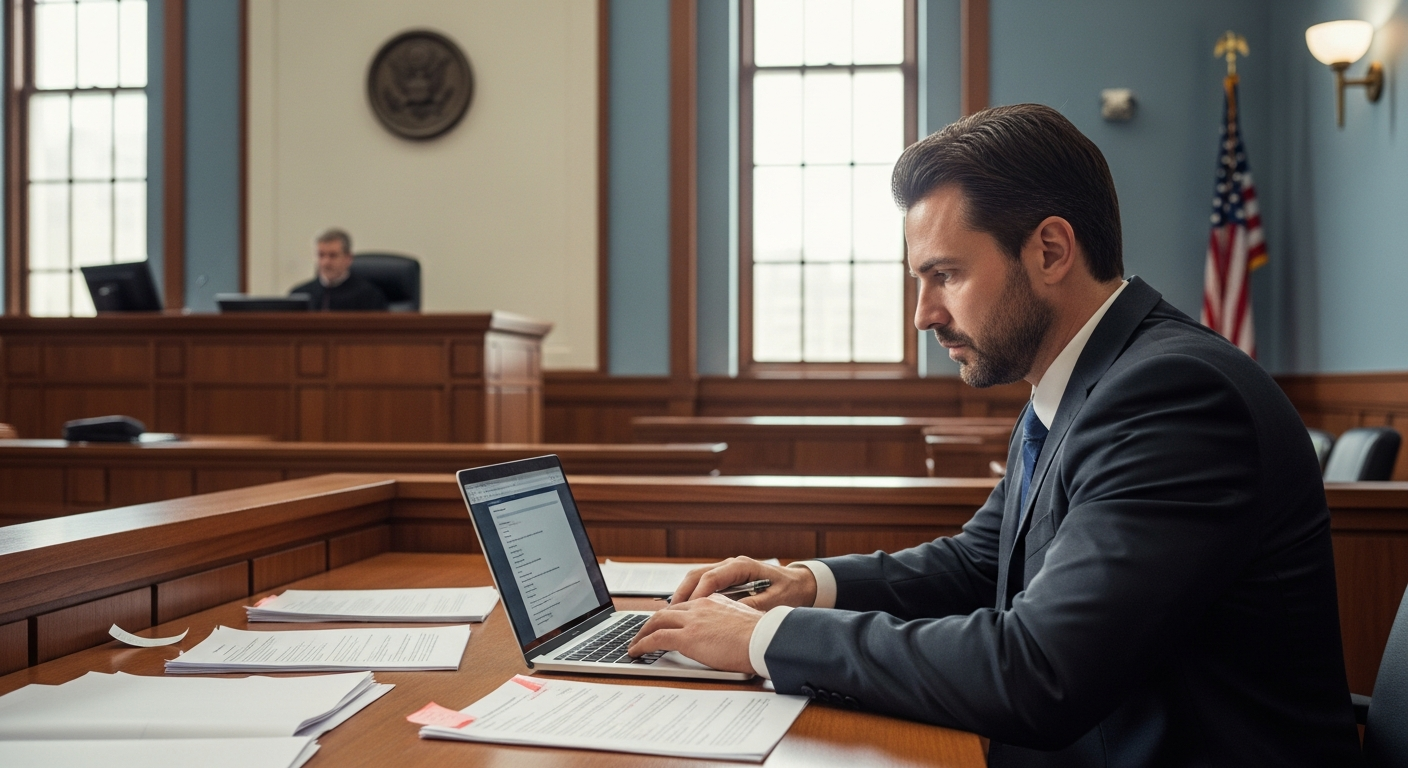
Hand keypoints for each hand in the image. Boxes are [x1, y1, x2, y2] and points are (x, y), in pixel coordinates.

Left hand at [628, 594, 762, 673]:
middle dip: (651, 623)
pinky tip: (636, 652)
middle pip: (666, 612)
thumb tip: (723, 636)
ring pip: (657, 622)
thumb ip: (727, 624)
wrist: (765, 639)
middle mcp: (700, 606)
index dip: (670, 616)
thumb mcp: (742, 622)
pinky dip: (642, 644)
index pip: (684, 606)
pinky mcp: (687, 637)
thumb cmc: (762, 637)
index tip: (663, 623)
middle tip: (643, 634)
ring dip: (642, 634)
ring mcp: (692, 620)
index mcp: (714, 601)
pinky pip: (656, 639)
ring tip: (635, 644)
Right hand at [670, 556, 817, 611]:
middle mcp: (731, 565)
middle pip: (698, 574)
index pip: (712, 577)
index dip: (697, 594)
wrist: (801, 584)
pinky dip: (692, 594)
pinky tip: (686, 610)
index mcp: (742, 567)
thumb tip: (732, 614)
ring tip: (672, 613)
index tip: (688, 610)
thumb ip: (753, 606)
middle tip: (670, 612)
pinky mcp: (727, 578)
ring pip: (697, 577)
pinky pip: (703, 583)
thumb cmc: (790, 590)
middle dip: (682, 592)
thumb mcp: (775, 601)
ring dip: (684, 593)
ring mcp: (728, 570)